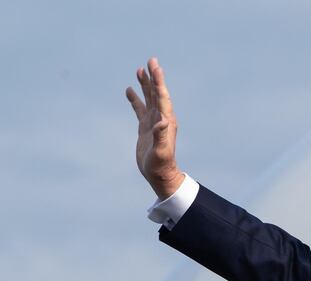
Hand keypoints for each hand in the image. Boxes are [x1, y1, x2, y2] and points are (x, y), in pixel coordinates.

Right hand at [125, 57, 183, 198]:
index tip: (155, 66)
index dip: (159, 81)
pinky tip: (129, 90)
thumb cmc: (161, 165)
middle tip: (150, 60)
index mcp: (166, 121)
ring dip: (145, 85)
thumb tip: (162, 121)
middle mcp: (162, 119)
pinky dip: (135, 99)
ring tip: (139, 70)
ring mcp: (153, 123)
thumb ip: (161, 135)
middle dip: (153, 77)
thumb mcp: (161, 151)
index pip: (162, 96)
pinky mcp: (146, 128)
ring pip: (149, 99)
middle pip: (157, 93)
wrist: (160, 175)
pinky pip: (140, 110)